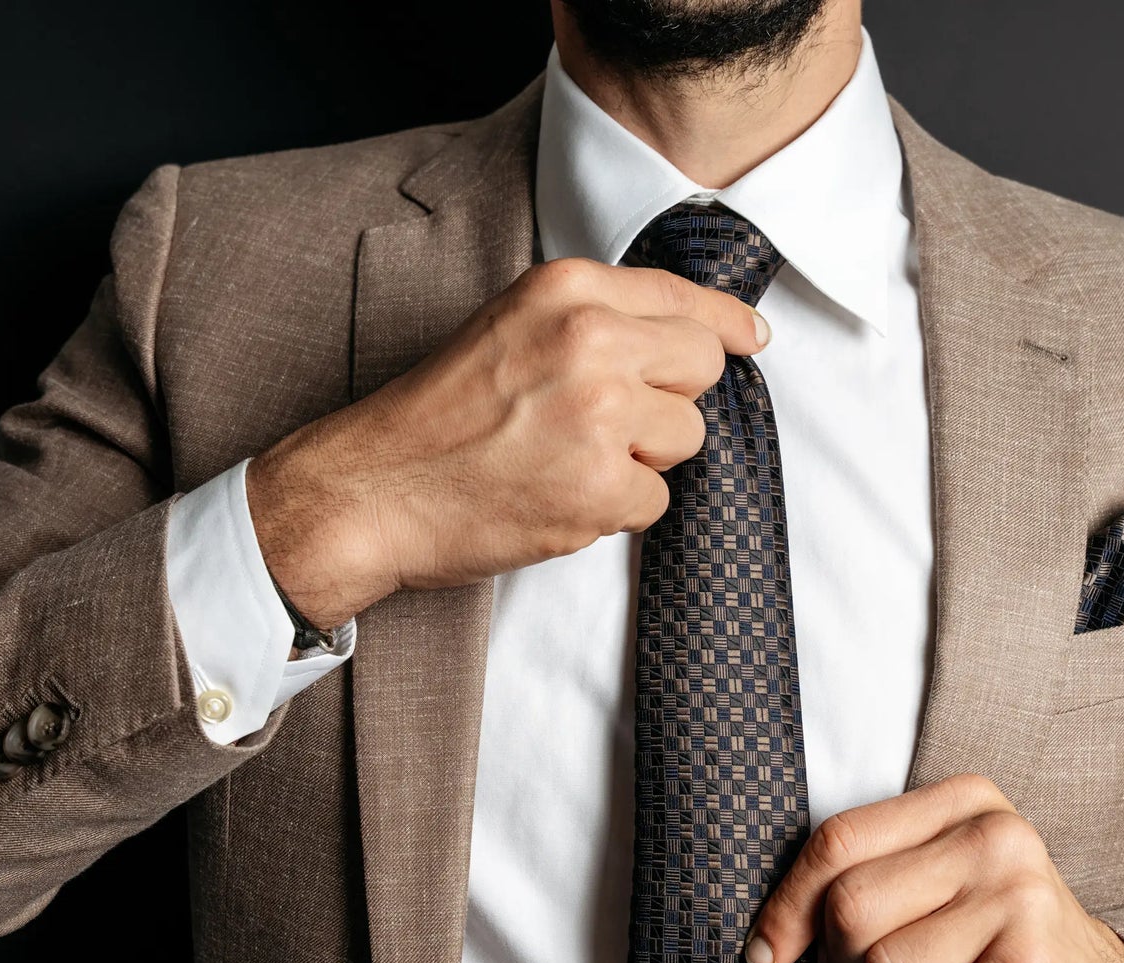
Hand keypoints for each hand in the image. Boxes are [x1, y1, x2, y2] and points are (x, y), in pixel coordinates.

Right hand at [245, 257, 768, 626]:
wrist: (372, 489)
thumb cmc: (437, 414)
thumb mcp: (510, 326)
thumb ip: (594, 318)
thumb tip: (704, 334)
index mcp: (566, 290)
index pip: (683, 298)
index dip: (725, 324)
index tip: (751, 337)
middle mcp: (591, 341)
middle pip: (702, 367)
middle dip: (670, 399)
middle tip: (606, 422)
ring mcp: (600, 417)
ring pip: (686, 438)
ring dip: (642, 460)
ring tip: (566, 460)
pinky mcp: (601, 488)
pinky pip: (655, 501)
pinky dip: (615, 511)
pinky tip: (557, 497)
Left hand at [744, 774, 1123, 962]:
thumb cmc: (1002, 945)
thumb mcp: (941, 883)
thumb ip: (862, 882)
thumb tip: (764, 943)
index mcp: (968, 802)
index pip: (838, 841)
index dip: (787, 904)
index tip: (768, 951)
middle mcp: (999, 841)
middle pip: (851, 909)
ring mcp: (1021, 906)